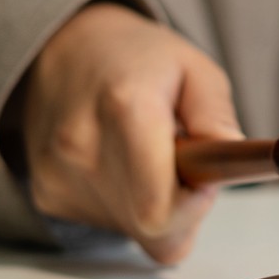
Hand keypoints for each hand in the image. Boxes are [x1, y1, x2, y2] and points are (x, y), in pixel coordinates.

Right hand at [13, 3, 241, 263]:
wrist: (65, 48)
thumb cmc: (137, 58)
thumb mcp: (196, 69)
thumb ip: (217, 117)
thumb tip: (230, 161)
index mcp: (125, 111)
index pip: (158, 210)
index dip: (194, 206)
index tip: (204, 179)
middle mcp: (82, 148)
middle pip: (151, 226)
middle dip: (182, 206)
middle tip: (183, 163)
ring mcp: (59, 175)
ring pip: (134, 230)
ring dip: (155, 205)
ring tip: (148, 156)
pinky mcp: (48, 193)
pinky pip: (109, 224)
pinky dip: (127, 205)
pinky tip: (122, 164)